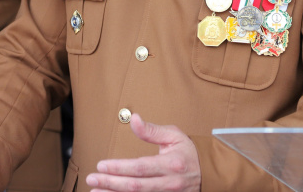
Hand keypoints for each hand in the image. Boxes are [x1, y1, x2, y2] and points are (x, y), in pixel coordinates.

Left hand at [85, 113, 200, 191]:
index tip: (101, 165)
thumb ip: (151, 130)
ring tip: (96, 191)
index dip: (119, 167)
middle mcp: (169, 184)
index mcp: (170, 165)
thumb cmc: (189, 152)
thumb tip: (134, 119)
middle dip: (110, 183)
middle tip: (92, 179)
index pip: (140, 167)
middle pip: (135, 186)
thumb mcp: (174, 136)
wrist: (210, 173)